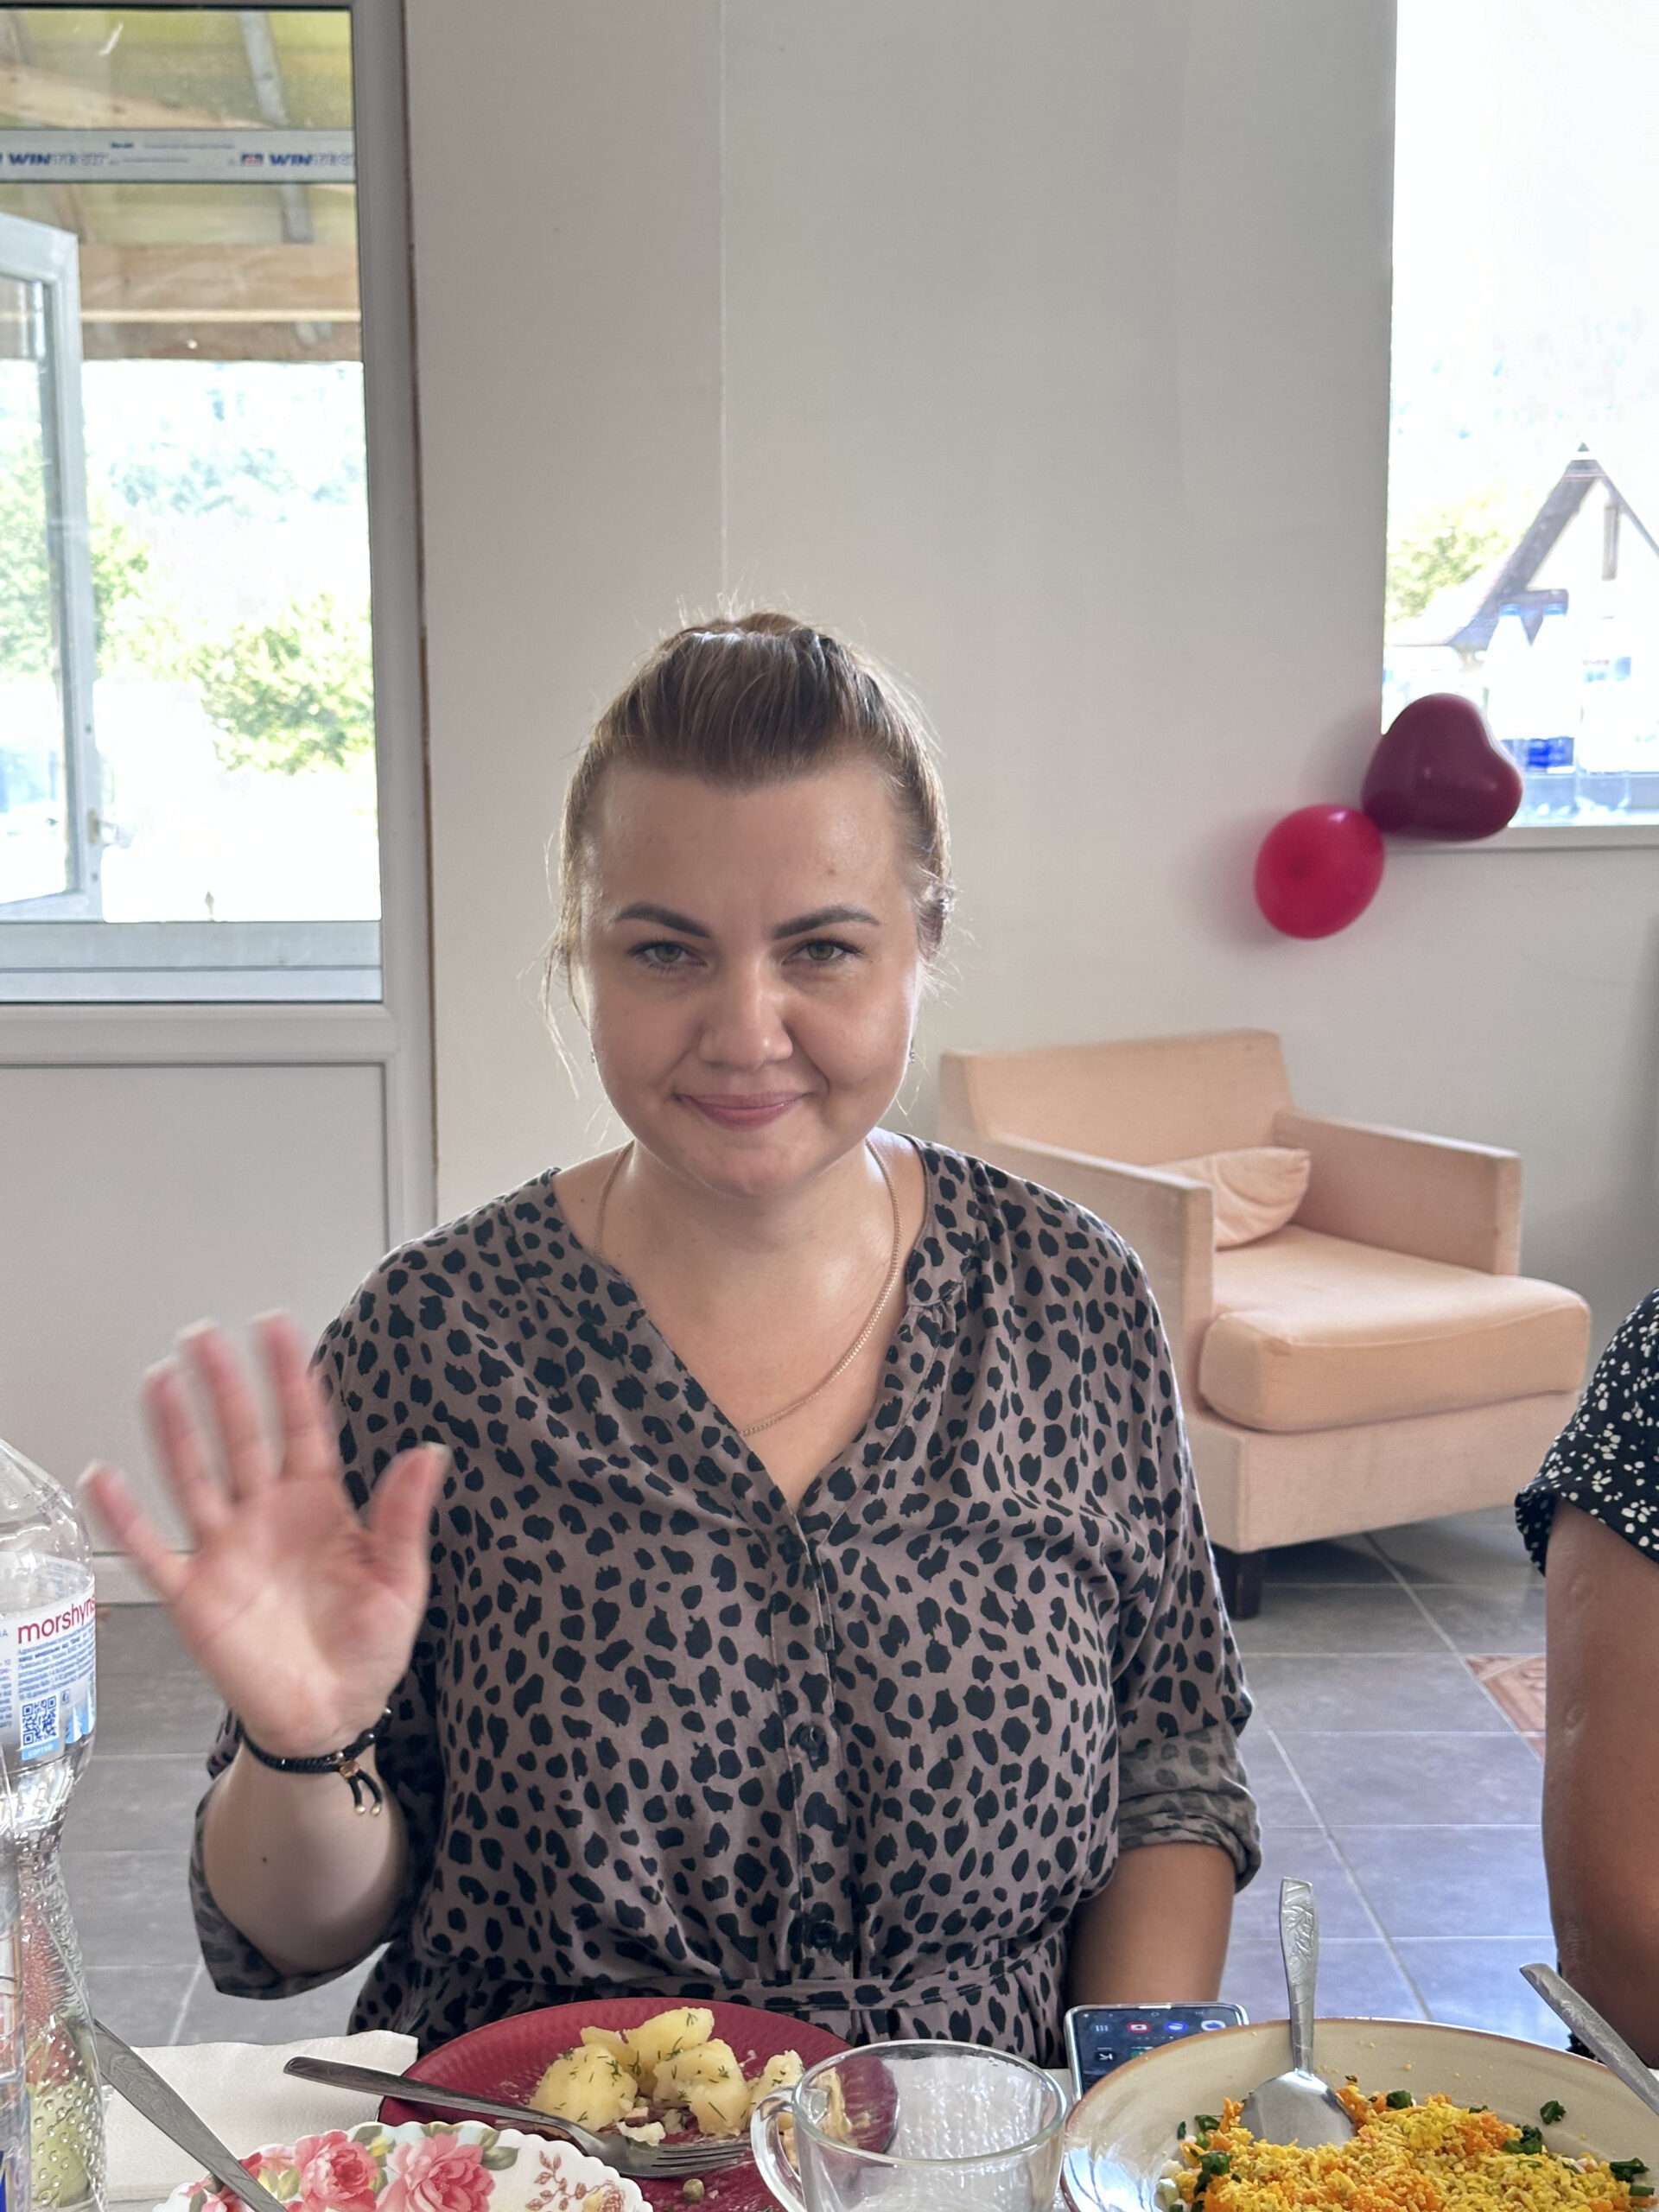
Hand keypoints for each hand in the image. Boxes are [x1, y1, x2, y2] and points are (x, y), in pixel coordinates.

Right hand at [82, 1315, 445, 1758]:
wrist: (334, 1715)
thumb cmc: (371, 1645)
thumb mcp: (401, 1580)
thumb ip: (404, 1517)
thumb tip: (429, 1451)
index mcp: (320, 1503)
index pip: (302, 1426)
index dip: (289, 1378)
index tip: (276, 1327)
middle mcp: (267, 1515)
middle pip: (242, 1438)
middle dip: (225, 1387)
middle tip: (204, 1334)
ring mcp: (227, 1551)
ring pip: (197, 1477)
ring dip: (177, 1431)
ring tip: (160, 1379)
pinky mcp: (196, 1596)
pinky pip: (154, 1551)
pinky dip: (127, 1517)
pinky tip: (102, 1476)